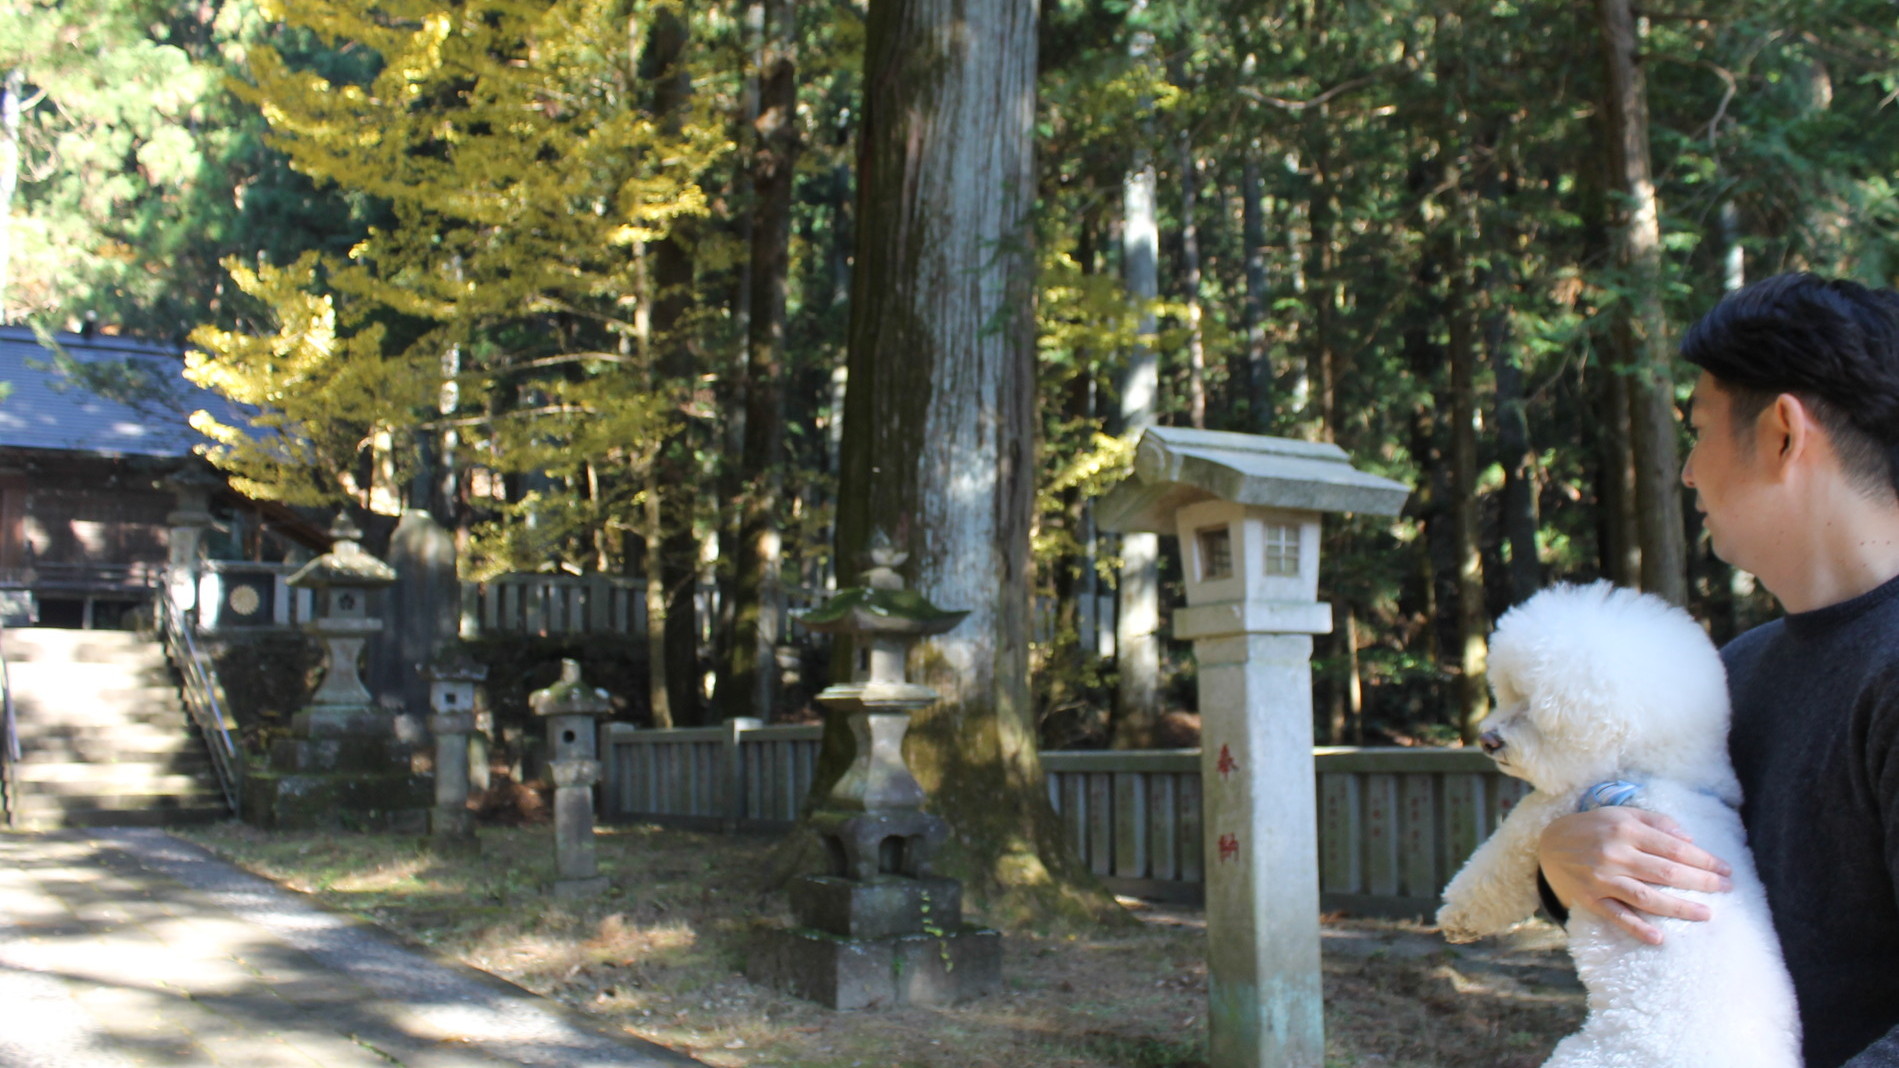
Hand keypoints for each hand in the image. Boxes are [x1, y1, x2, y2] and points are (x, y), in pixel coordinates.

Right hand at [1538, 807, 1733, 944]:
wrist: (1546, 843)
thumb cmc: (1592, 827)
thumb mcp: (1620, 814)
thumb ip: (1656, 822)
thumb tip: (1689, 841)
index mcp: (1625, 829)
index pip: (1674, 848)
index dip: (1704, 859)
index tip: (1726, 869)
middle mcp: (1614, 854)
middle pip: (1666, 872)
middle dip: (1702, 882)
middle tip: (1727, 889)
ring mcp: (1601, 879)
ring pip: (1647, 897)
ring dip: (1679, 907)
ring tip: (1706, 914)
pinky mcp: (1590, 898)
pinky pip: (1617, 916)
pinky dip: (1638, 928)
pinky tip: (1659, 938)